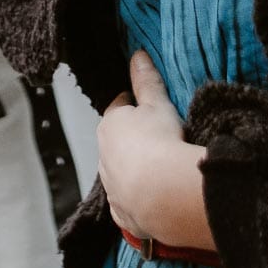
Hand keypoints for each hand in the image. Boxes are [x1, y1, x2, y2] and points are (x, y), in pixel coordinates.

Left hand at [97, 53, 211, 250]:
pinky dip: (137, 199)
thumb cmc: (160, 143)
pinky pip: (127, 202)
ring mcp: (112, 187)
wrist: (164, 194)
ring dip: (134, 171)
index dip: (133, 106)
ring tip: (160, 170)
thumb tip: (137, 55)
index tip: (146, 107)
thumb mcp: (157, 104)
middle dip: (133, 141)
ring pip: (120, 173)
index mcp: (109, 127)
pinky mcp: (122, 212)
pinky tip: (154, 197)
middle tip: (159, 139)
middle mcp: (104, 158)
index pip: (118, 109)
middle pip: (117, 143)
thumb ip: (146, 80)